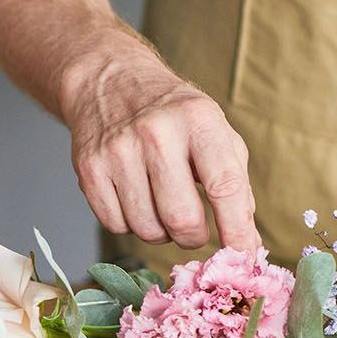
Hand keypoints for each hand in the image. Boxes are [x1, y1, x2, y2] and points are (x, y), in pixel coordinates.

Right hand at [58, 38, 258, 251]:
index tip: (245, 255)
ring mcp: (117, 152)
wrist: (109, 82)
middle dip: (194, 237)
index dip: (237, 230)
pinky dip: (130, 224)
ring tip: (161, 207)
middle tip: (194, 231)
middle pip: (181, 219)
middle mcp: (156, 134)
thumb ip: (235, 181)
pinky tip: (134, 200)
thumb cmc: (172, 113)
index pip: (224, 186)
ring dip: (160, 232)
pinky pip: (115, 225)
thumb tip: (247, 241)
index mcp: (198, 120)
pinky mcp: (89, 169)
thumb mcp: (214, 130)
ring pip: (146, 229)